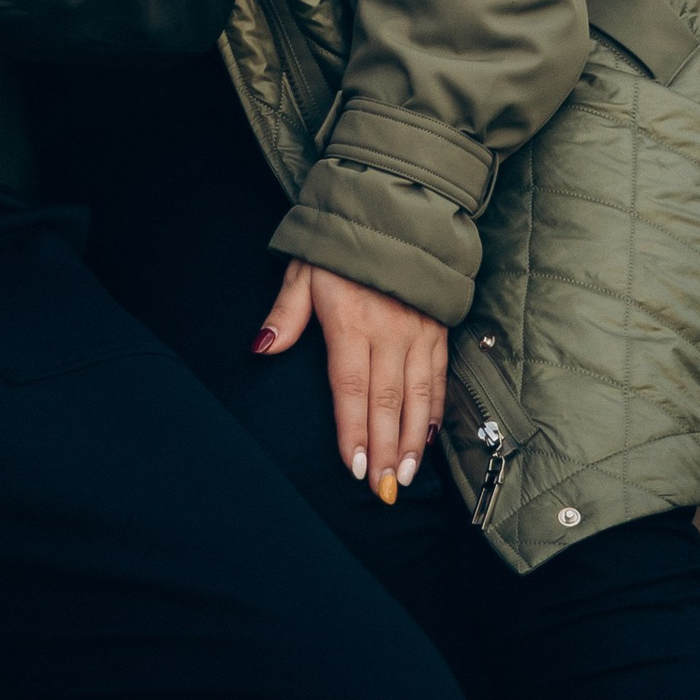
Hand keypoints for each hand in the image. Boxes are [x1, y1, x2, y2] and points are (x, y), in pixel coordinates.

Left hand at [254, 258, 448, 502]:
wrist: (393, 209)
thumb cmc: (340, 243)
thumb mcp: (303, 269)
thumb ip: (286, 313)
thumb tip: (261, 347)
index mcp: (351, 320)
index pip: (351, 388)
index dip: (354, 430)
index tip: (355, 467)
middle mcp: (388, 331)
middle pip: (387, 401)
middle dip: (385, 450)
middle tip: (383, 490)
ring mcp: (417, 331)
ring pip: (417, 396)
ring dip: (412, 440)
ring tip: (407, 476)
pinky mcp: (438, 328)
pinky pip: (438, 378)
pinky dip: (434, 411)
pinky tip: (427, 438)